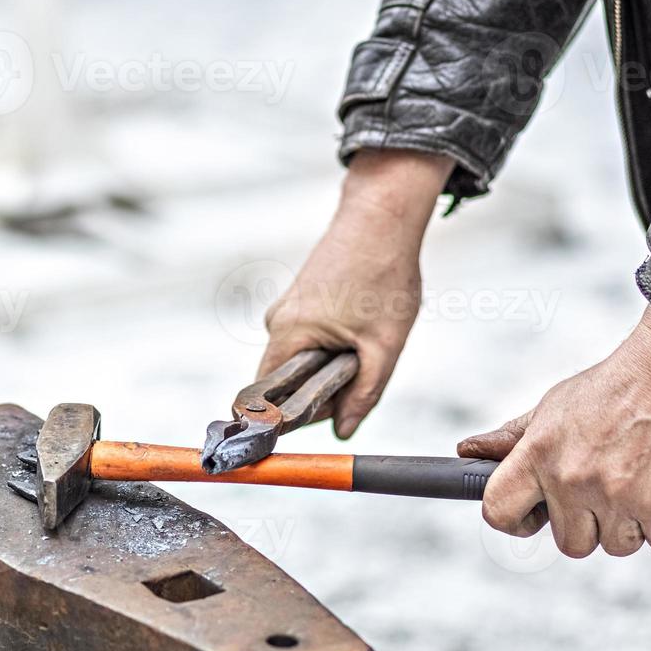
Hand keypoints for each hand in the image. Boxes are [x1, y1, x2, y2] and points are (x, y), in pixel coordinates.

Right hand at [259, 149, 452, 437]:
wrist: (382, 217)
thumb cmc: (383, 275)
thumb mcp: (384, 345)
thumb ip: (364, 393)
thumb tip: (344, 431)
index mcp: (288, 335)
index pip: (266, 396)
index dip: (283, 420)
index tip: (300, 433)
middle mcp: (277, 322)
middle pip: (285, 380)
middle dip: (319, 391)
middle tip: (360, 379)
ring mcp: (286, 308)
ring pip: (300, 358)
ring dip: (329, 365)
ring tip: (367, 342)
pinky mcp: (300, 298)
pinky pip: (308, 338)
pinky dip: (332, 344)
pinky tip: (362, 325)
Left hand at [461, 309, 650, 555]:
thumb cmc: (615, 387)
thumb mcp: (553, 406)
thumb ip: (512, 439)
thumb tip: (469, 451)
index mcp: (537, 453)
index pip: (498, 510)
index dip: (515, 520)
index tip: (534, 515)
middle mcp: (570, 478)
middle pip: (570, 544)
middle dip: (589, 524)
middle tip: (606, 488)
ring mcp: (614, 495)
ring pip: (616, 546)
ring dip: (631, 524)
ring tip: (639, 480)